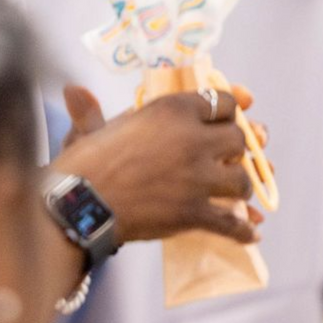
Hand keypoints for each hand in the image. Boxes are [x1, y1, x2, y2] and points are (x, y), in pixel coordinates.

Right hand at [51, 85, 262, 244]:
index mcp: (173, 110)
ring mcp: (197, 178)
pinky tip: (250, 233)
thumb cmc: (82, 162)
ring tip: (234, 194)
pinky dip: (243, 231)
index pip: (222, 103)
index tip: (226, 120)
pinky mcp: (194, 213)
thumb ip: (92, 111)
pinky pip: (232, 223)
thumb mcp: (91, 130)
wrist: (79, 204)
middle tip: (228, 158)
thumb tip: (72, 89)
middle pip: (238, 139)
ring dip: (241, 188)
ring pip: (242, 181)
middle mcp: (192, 139)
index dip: (227, 112)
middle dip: (236, 150)